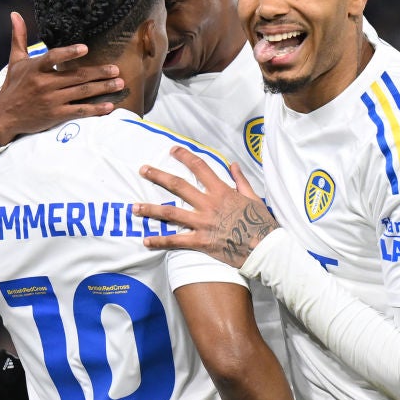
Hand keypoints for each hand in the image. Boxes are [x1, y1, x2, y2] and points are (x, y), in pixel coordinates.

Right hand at [0, 12, 124, 145]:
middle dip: (99, 73)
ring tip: (120, 83)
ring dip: (103, 88)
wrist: (4, 117)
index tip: (86, 49)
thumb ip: (19, 38)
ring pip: (82, 93)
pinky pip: (79, 111)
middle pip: (76, 76)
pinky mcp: (55, 115)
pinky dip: (95, 109)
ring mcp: (51, 101)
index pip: (52, 58)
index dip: (69, 53)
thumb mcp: (15, 61)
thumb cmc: (13, 86)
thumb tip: (15, 14)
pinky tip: (109, 106)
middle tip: (117, 69)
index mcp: (35, 69)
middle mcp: (44, 84)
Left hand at [133, 146, 277, 267]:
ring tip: (134, 207)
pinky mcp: (201, 242)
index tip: (172, 151)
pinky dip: (160, 241)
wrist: (265, 248)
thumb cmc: (261, 222)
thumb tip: (233, 165)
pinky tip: (145, 241)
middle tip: (143, 170)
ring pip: (171, 213)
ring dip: (151, 209)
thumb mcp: (253, 197)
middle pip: (178, 186)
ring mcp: (203, 223)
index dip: (184, 156)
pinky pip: (176, 241)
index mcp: (222, 191)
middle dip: (158, 176)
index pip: (199, 167)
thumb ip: (240, 180)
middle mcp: (209, 204)